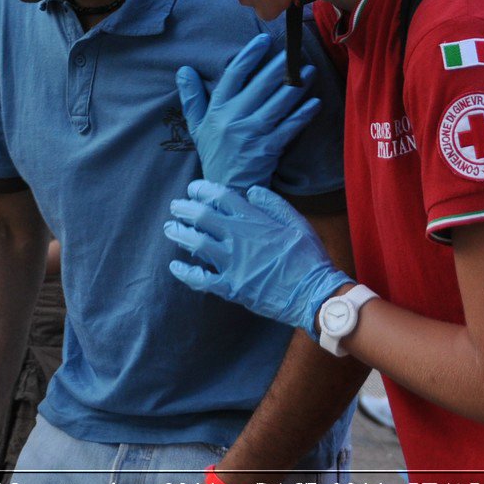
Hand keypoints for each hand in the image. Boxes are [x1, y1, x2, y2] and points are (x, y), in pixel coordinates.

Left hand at [165, 180, 351, 335]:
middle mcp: (238, 238)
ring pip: (196, 243)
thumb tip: (252, 191)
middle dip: (184, 209)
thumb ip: (274, 204)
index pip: (220, 197)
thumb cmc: (308, 258)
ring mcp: (232, 264)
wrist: (314, 294)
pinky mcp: (230, 287)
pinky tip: (175, 266)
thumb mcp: (297, 223)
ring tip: (170, 228)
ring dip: (179, 234)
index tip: (193, 189)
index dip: (202, 190)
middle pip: (201, 217)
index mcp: (254, 221)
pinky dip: (184, 272)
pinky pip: (200, 279)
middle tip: (175, 207)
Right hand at [177, 34, 321, 190]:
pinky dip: (302, 115)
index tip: (263, 40)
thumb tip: (184, 70)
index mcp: (217, 110)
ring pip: (277, 104)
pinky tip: (314, 102)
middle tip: (294, 52)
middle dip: (279, 67)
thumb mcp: (197, 126)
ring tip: (309, 71)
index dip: (249, 56)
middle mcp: (233, 119)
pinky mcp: (268, 150)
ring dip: (295, 86)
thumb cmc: (214, 154)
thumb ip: (192, 97)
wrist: (225, 190)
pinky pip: (288, 128)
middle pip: (259, 86)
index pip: (233, 75)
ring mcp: (251, 135)